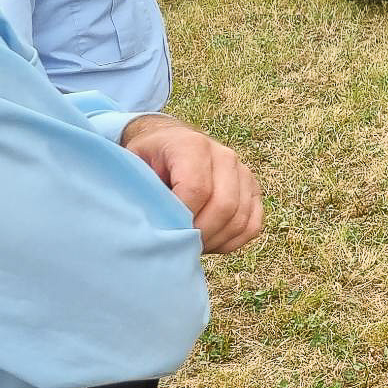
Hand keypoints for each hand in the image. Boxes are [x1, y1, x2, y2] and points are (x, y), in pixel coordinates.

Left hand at [121, 115, 262, 253]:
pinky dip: (232, 241)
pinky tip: (210, 242)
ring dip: (215, 240)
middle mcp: (225, 156)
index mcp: (193, 146)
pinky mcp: (253, 190)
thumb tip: (158, 227)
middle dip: (201, 234)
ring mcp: (243, 173)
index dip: (182, 218)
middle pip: (224, 205)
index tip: (165, 232)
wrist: (169, 142)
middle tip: (179, 246)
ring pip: (240, 218)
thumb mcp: (135, 168)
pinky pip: (252, 225)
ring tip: (192, 245)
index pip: (198, 189)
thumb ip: (147, 193)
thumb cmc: (148, 160)